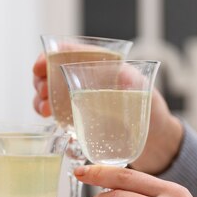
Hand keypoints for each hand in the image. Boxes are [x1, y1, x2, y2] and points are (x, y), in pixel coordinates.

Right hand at [32, 55, 183, 173]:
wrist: (156, 144)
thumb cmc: (153, 112)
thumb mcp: (142, 91)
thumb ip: (127, 81)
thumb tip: (112, 74)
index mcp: (102, 66)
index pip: (69, 52)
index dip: (50, 56)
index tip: (40, 67)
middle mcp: (88, 81)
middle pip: (54, 72)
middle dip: (41, 79)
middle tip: (42, 93)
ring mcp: (82, 100)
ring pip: (51, 92)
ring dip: (40, 98)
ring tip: (44, 110)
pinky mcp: (80, 120)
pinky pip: (57, 113)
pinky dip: (48, 113)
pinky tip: (50, 119)